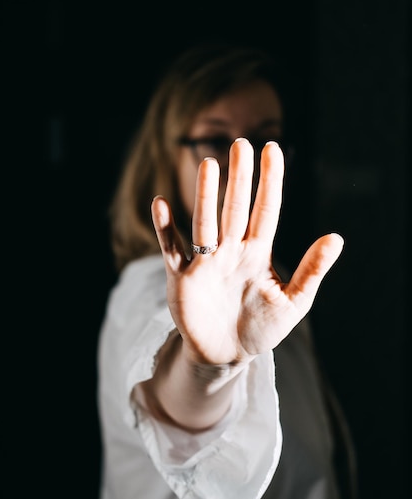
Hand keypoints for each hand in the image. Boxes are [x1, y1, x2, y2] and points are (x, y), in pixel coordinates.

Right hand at [151, 138, 342, 365]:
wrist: (227, 354)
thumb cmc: (261, 328)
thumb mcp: (294, 302)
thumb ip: (313, 270)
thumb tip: (336, 237)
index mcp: (258, 252)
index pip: (265, 210)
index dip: (270, 181)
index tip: (273, 149)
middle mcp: (231, 250)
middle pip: (235, 208)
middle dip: (239, 178)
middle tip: (241, 144)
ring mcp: (205, 262)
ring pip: (205, 223)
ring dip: (205, 196)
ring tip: (208, 166)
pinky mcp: (182, 278)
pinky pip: (172, 249)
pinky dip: (165, 228)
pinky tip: (161, 204)